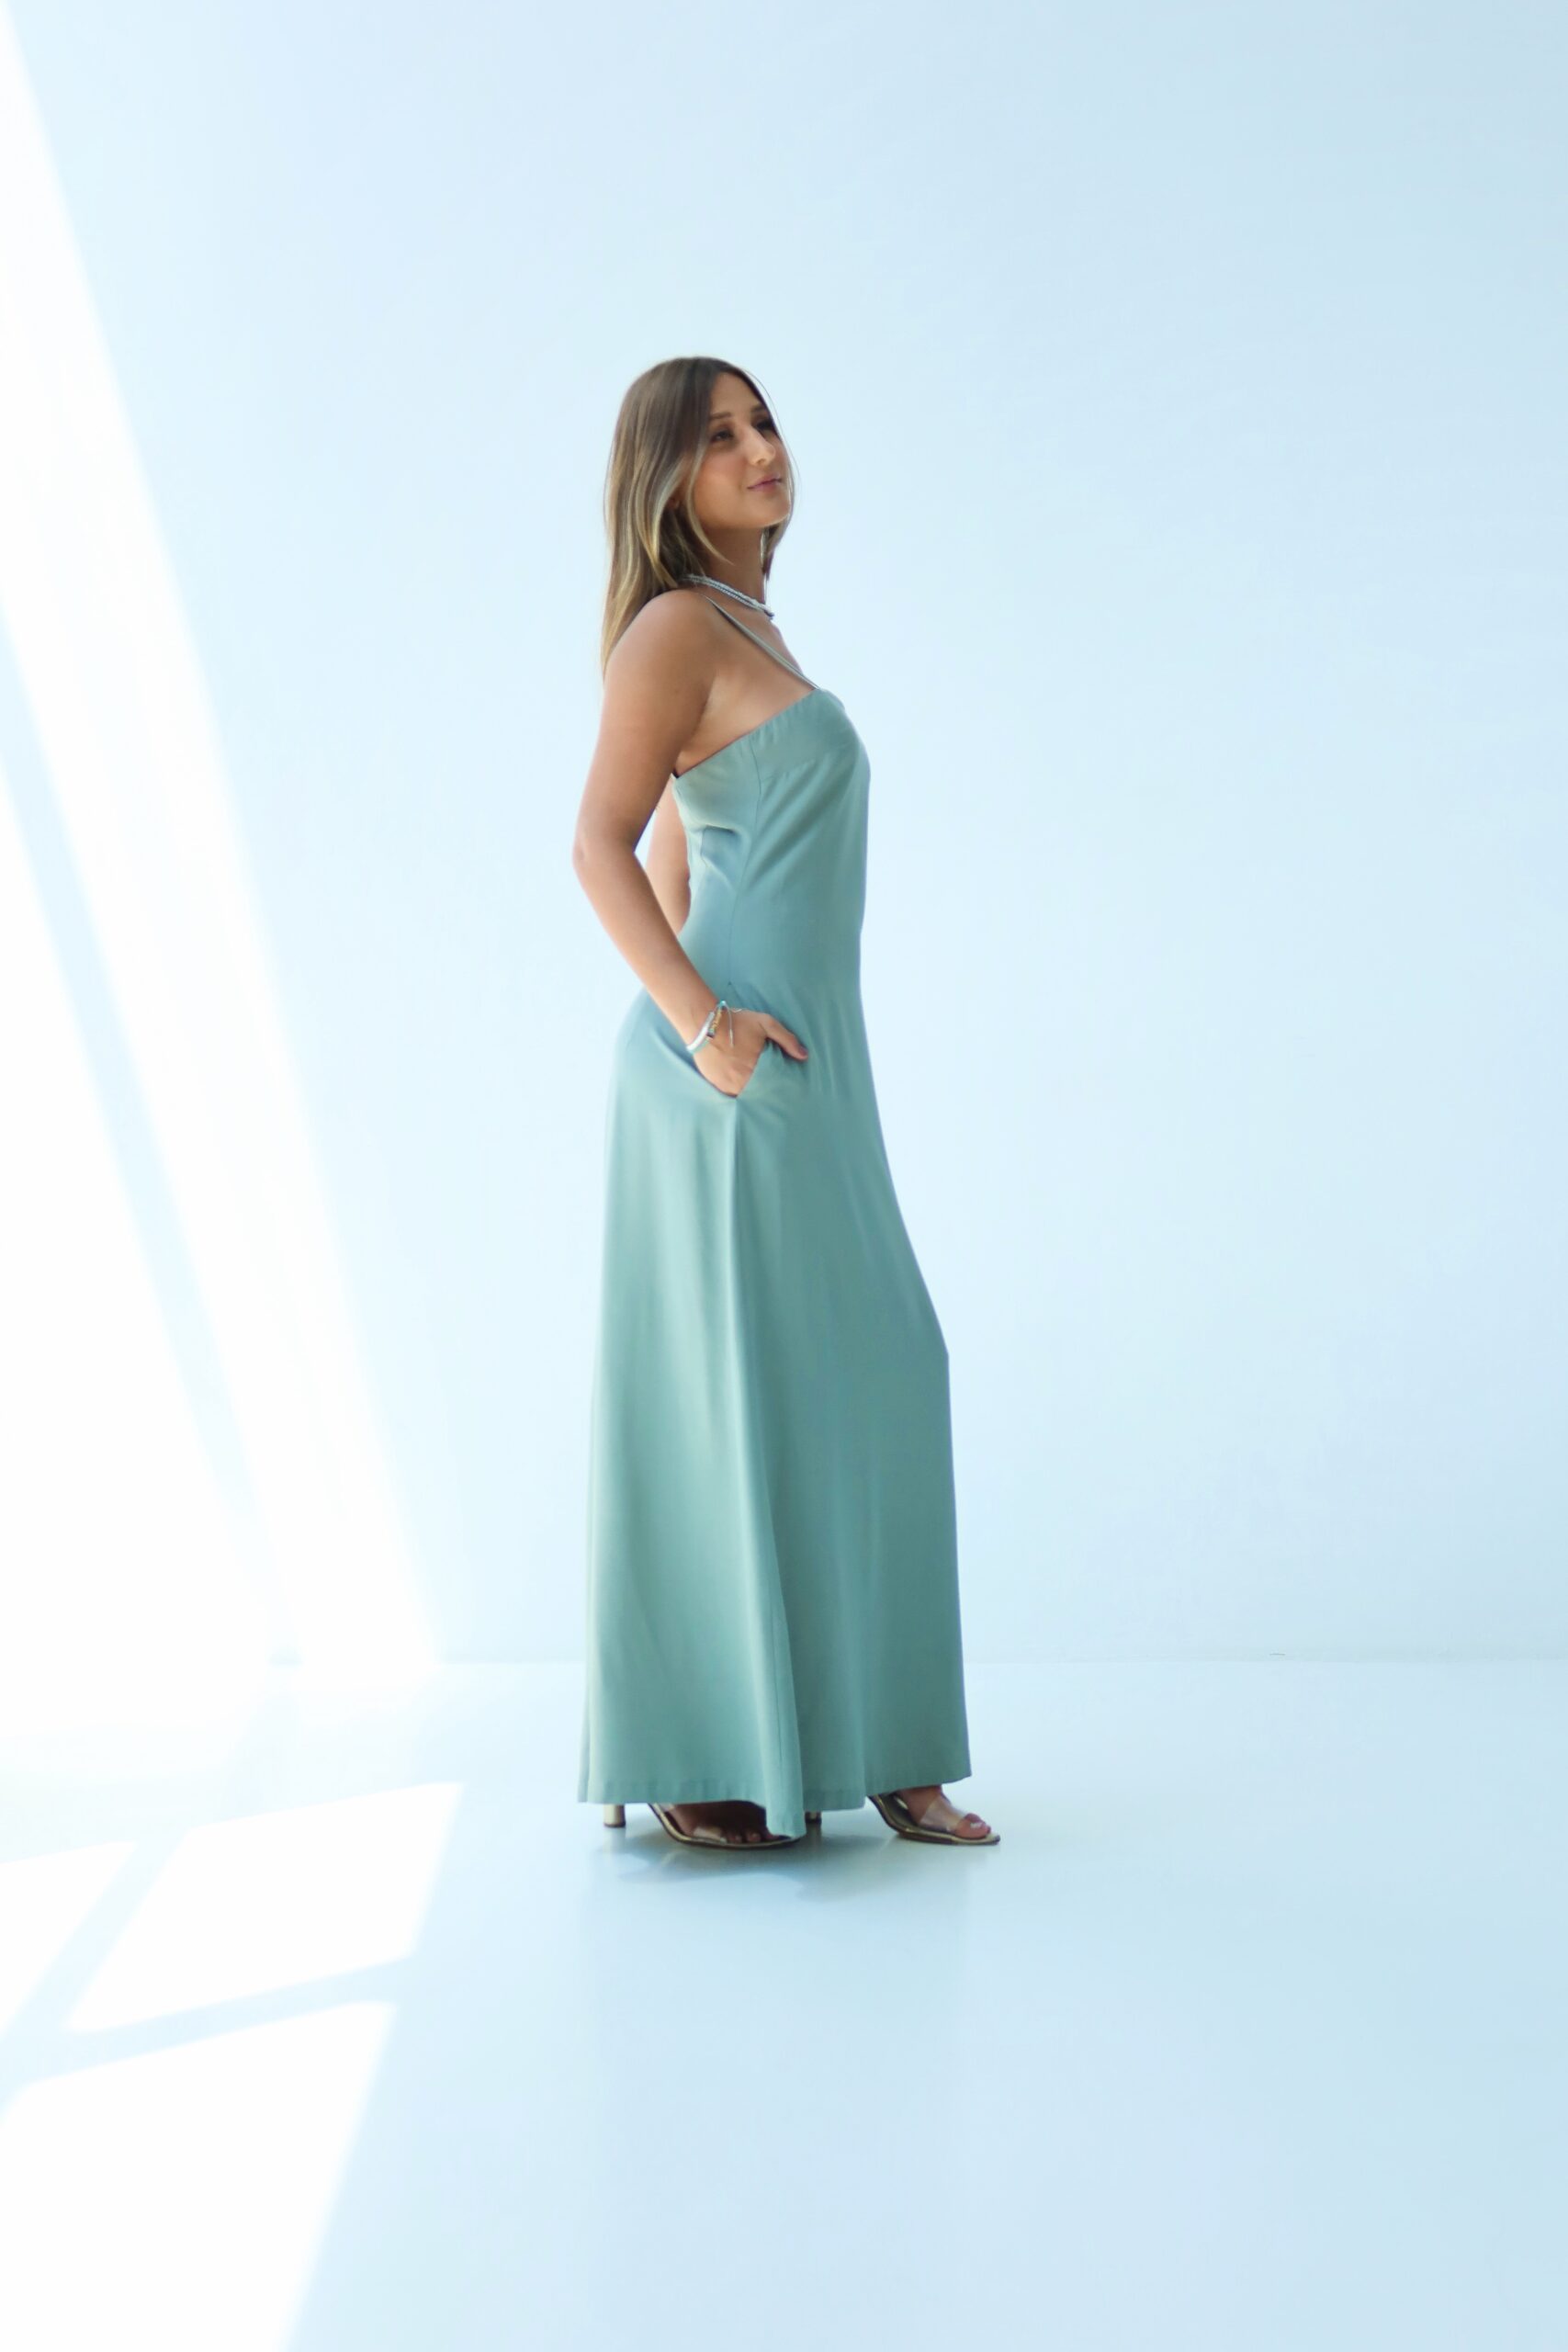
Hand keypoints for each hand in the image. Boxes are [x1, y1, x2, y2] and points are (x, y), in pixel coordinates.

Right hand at [693, 1004, 808, 1095]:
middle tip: (774, 1089)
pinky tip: (742, 1085)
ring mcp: (728, 1084)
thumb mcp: (766, 1024)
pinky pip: (732, 1094)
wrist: (704, 1024)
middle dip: (767, 1090)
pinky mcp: (717, 1085)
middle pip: (760, 1092)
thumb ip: (786, 1039)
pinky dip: (739, 1091)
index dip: (779, 1085)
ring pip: (746, 1095)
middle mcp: (743, 1080)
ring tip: (758, 1087)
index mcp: (757, 1068)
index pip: (774, 1085)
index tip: (786, 1086)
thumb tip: (804, 1056)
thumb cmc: (737, 1023)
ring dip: (752, 1092)